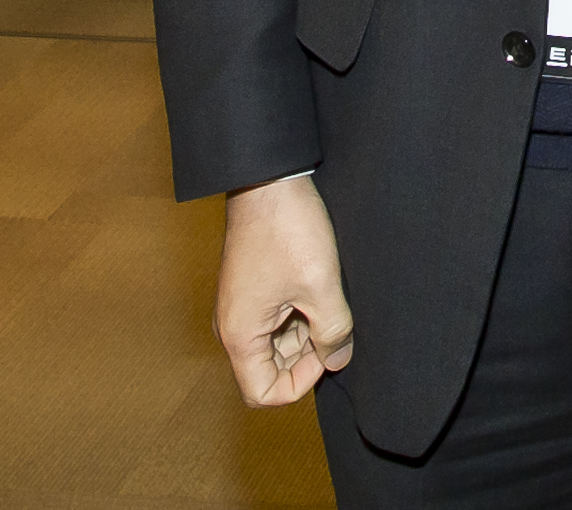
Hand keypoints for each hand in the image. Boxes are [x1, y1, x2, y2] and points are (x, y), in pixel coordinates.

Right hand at [215, 174, 355, 405]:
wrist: (267, 178)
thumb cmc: (287, 229)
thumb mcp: (322, 286)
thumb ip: (334, 332)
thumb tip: (338, 360)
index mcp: (240, 335)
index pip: (263, 392)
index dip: (300, 383)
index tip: (325, 350)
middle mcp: (232, 326)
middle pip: (269, 369)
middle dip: (306, 357)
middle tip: (332, 323)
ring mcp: (240, 307)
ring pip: (275, 344)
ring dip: (305, 333)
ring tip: (326, 299)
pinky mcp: (251, 290)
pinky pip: (274, 321)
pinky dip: (298, 315)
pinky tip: (319, 289)